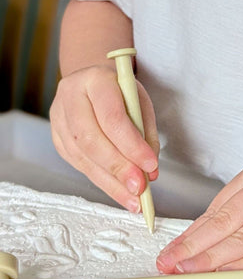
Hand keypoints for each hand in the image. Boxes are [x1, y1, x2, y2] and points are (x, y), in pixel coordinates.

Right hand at [50, 64, 158, 211]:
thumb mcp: (141, 103)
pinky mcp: (57, 137)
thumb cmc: (121, 92)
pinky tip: (118, 191)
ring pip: (82, 157)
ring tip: (133, 198)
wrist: (94, 82)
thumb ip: (147, 135)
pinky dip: (101, 180)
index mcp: (96, 80)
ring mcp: (58, 118)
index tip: (150, 166)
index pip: (112, 118)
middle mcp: (71, 96)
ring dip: (110, 182)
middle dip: (118, 168)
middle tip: (140, 188)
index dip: (132, 146)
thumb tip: (150, 172)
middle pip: (91, 140)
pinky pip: (78, 164)